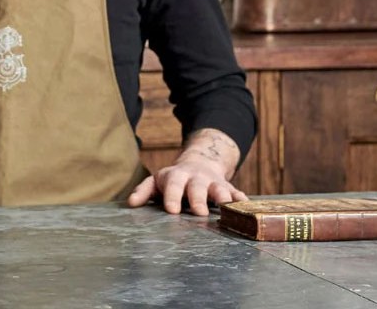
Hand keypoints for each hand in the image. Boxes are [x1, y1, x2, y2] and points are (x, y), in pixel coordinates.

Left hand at [126, 129, 246, 215]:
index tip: (171, 210)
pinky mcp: (228, 188)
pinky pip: (237, 192)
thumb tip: (131, 204)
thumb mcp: (156, 182)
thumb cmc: (173, 180)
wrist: (199, 163)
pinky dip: (241, 199)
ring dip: (223, 197)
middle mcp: (195, 178)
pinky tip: (245, 206)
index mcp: (176, 176)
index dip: (172, 197)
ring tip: (226, 207)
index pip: (173, 186)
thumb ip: (144, 191)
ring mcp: (213, 182)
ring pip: (220, 188)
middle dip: (198, 199)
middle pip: (197, 187)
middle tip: (198, 213)